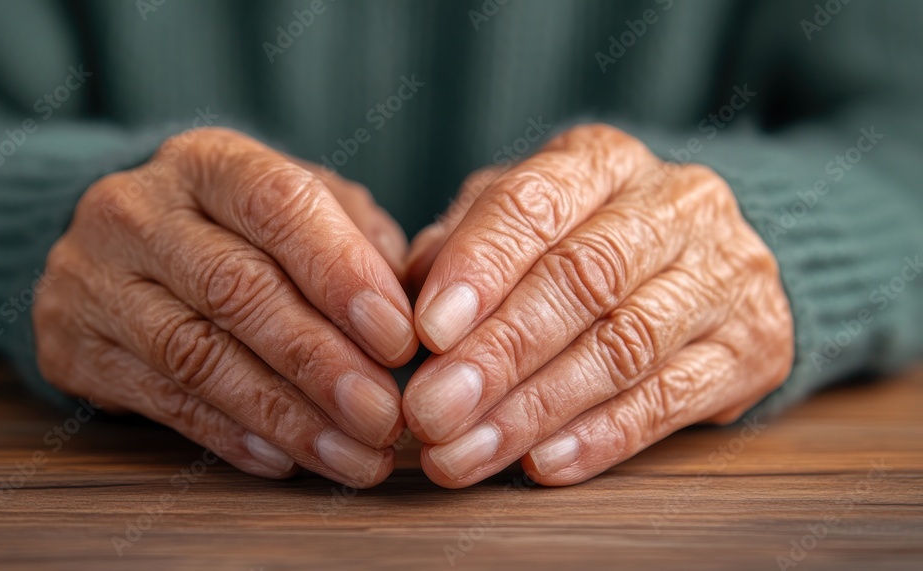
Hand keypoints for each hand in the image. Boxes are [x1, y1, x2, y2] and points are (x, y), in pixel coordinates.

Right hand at [34, 127, 416, 487]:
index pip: (278, 206)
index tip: (400, 339)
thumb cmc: (243, 230)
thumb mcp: (303, 209)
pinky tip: (288, 460)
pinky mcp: (72, 345)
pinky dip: (233, 436)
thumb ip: (360, 245)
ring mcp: (93, 278)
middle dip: (320, 361)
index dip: (342, 275)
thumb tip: (415, 315)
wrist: (122, 248)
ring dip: (285, 416)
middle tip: (385, 417)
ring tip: (353, 456)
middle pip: (237, 289)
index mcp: (208, 161)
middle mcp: (137, 210)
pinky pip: (163, 401)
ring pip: (197, 355)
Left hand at [402, 124, 793, 487]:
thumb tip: (407, 293)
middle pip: (582, 279)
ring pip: (624, 346)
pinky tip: (542, 464)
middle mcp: (675, 206)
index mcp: (602, 161)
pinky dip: (601, 437)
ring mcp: (725, 275)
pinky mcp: (754, 347)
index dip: (479, 268)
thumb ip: (464, 243)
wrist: (712, 263)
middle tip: (431, 412)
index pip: (535, 204)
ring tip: (465, 454)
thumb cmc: (586, 239)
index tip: (426, 331)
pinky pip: (673, 399)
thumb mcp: (523, 219)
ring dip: (535, 409)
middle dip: (499, 353)